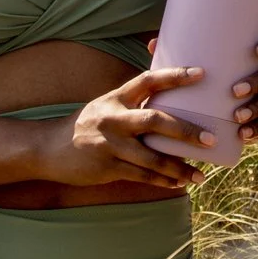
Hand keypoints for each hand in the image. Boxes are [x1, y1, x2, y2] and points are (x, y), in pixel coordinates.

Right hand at [39, 66, 216, 189]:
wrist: (47, 149)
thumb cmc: (85, 125)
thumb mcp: (105, 106)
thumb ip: (133, 102)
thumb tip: (169, 98)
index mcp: (115, 98)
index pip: (148, 80)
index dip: (175, 75)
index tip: (201, 73)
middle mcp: (113, 118)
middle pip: (155, 120)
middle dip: (185, 131)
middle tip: (210, 139)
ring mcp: (109, 144)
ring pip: (152, 157)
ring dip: (179, 168)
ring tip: (200, 176)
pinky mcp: (107, 167)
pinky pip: (141, 176)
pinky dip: (162, 181)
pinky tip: (179, 184)